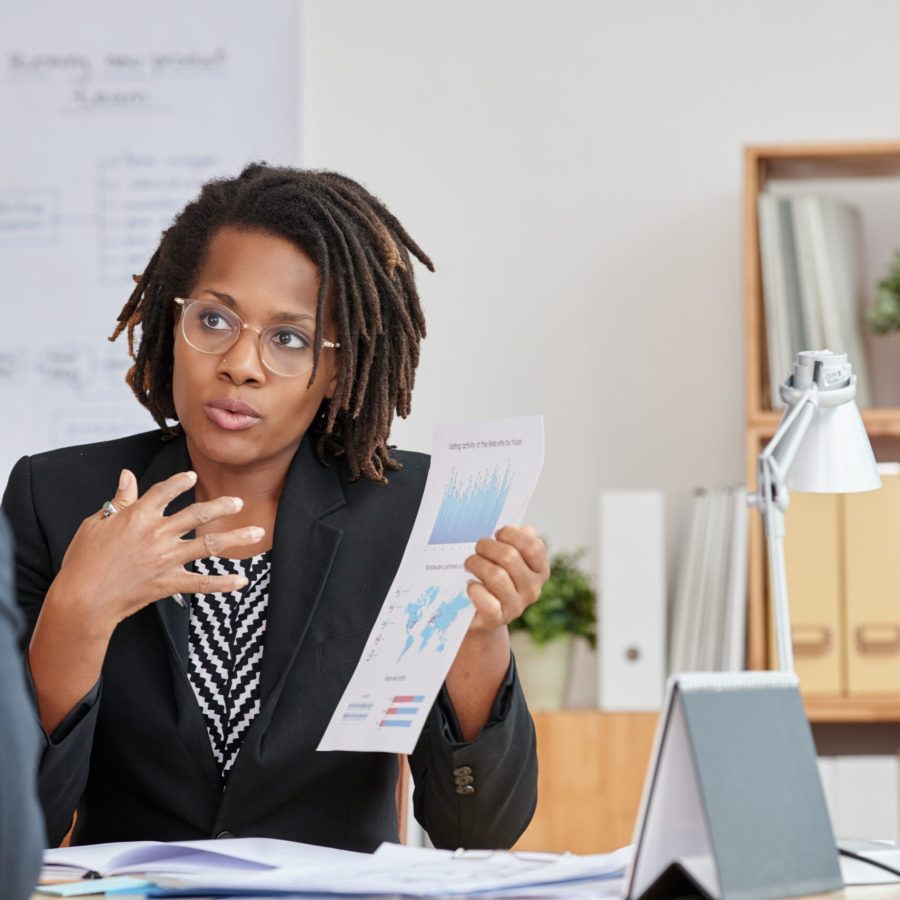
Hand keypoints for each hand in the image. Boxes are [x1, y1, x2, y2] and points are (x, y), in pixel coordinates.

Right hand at [54, 468, 262, 630]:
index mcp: (138, 515)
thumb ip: (119, 500)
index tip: (192, 476)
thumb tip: (127, 475)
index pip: (165, 491)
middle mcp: (158, 534)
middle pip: (197, 514)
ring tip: (257, 532)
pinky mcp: (169, 582)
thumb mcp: (96, 523)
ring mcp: (166, 559)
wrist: (82, 599)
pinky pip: (203, 583)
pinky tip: (242, 580)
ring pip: (209, 545)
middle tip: (239, 502)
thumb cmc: (83, 560)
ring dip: (236, 538)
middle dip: (222, 506)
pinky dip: (223, 583)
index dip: (180, 482)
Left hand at [463, 525, 548, 632]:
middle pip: (510, 557)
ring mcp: (516, 606)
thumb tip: (528, 530)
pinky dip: (475, 590)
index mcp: (539, 571)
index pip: (532, 546)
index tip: (497, 534)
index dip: (511, 535)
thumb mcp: (506, 559)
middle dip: (487, 547)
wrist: (479, 614)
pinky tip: (470, 585)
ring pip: (496, 576)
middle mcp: (532, 589)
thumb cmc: (492, 578)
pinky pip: (487, 601)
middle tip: (478, 548)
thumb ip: (517, 543)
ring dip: (476, 564)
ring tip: (469, 564)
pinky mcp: (497, 619)